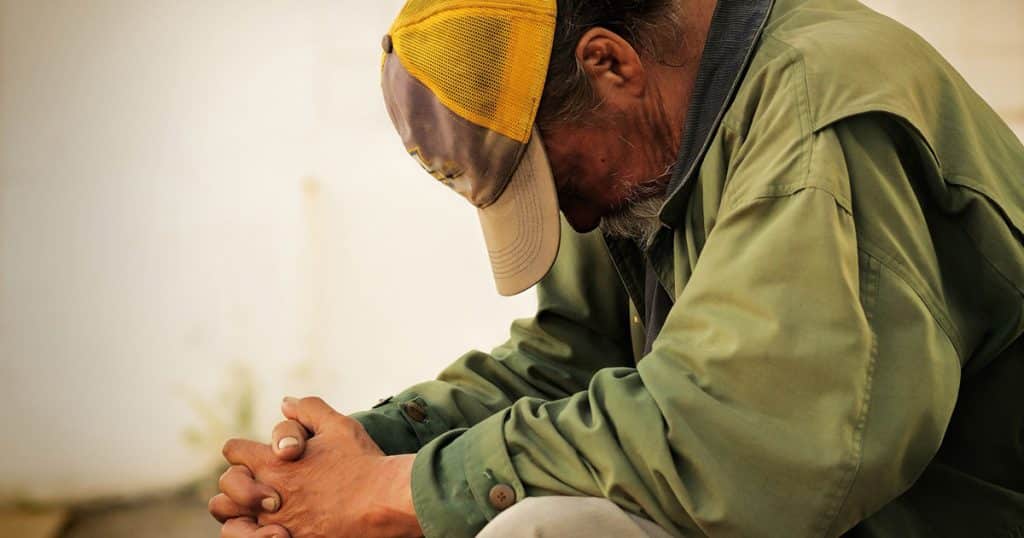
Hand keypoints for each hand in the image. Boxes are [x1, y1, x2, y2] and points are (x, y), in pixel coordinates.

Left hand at [220, 397, 421, 537]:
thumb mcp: (338, 425)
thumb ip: (308, 410)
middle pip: (225, 490)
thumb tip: (285, 403)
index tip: (256, 454)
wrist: (385, 500)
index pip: (233, 451)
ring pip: (232, 524)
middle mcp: (269, 495)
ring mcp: (278, 524)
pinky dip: (260, 537)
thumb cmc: (363, 461)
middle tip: (256, 485)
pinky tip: (276, 531)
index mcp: (274, 463)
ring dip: (241, 516)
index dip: (242, 450)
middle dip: (237, 485)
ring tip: (258, 513)